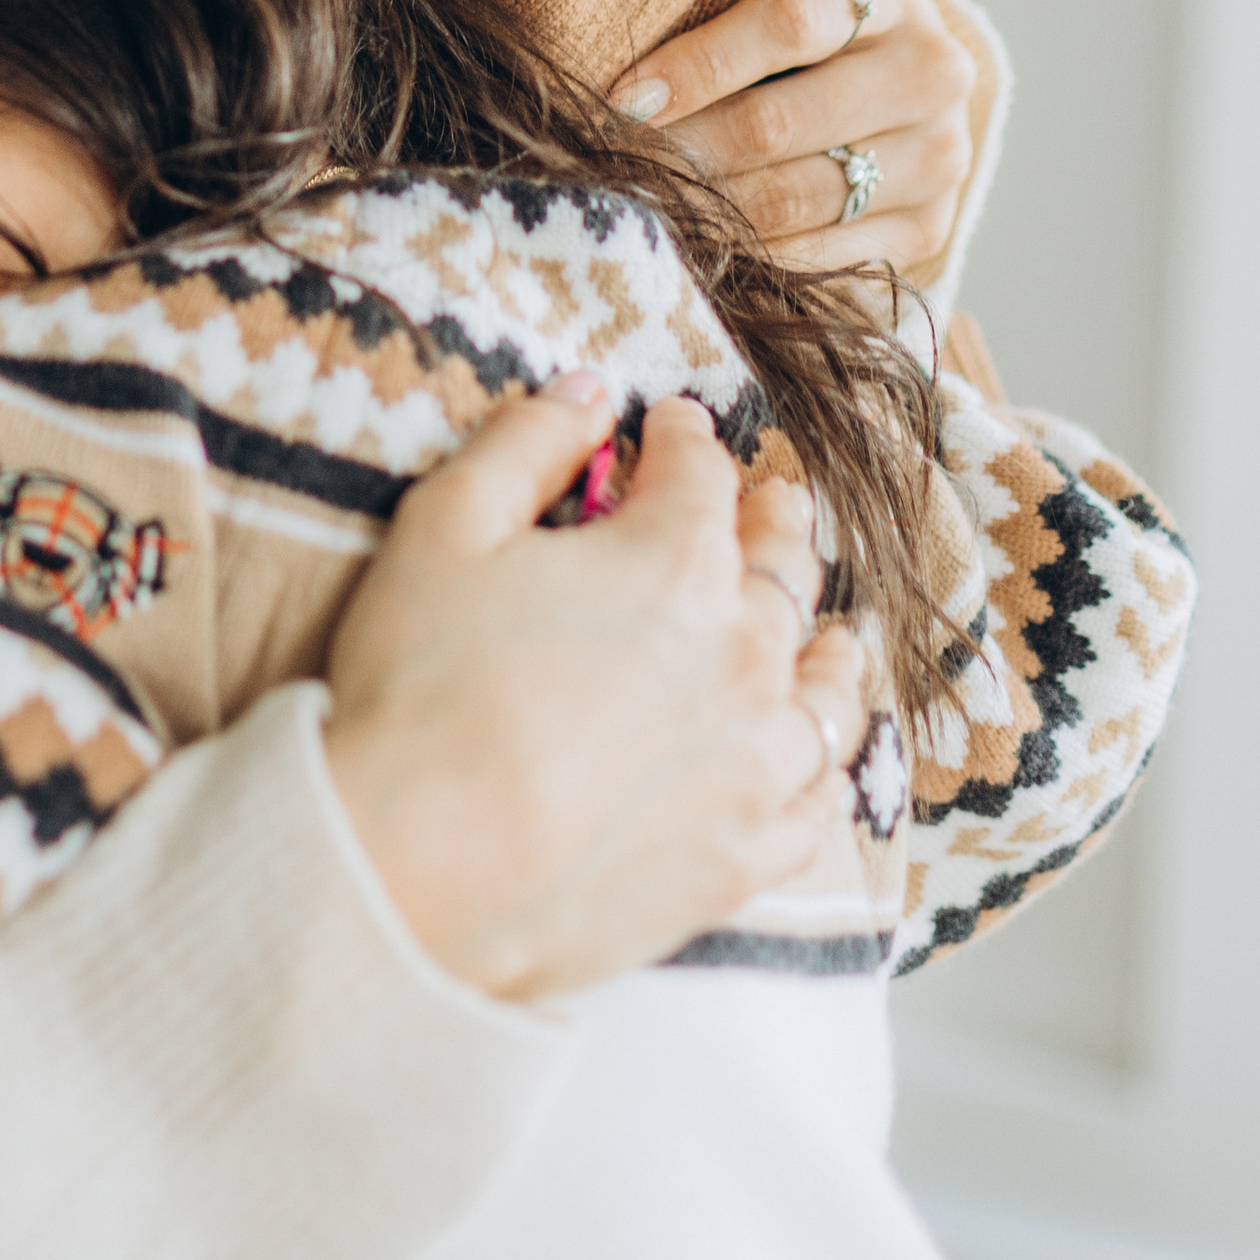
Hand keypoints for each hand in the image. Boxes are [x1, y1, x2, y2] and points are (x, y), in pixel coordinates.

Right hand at [324, 385, 864, 1000]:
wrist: (425, 866)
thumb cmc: (423, 688)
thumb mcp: (446, 526)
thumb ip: (525, 444)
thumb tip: (588, 393)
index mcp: (677, 560)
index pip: (701, 473)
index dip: (683, 440)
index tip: (672, 428)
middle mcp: (744, 654)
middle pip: (783, 571)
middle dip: (775, 526)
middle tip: (777, 506)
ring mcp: (756, 762)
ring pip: (826, 691)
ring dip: (828, 649)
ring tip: (836, 636)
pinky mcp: (746, 856)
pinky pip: (818, 804)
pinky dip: (826, 771)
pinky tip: (818, 763)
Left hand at [608, 0, 969, 272]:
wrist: (890, 60)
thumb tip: (607, 36)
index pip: (788, 22)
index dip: (698, 64)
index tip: (624, 97)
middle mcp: (932, 67)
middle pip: (783, 122)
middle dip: (682, 147)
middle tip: (611, 162)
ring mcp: (939, 152)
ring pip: (798, 196)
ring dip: (705, 205)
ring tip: (636, 203)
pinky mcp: (931, 223)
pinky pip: (824, 258)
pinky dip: (750, 258)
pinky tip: (694, 245)